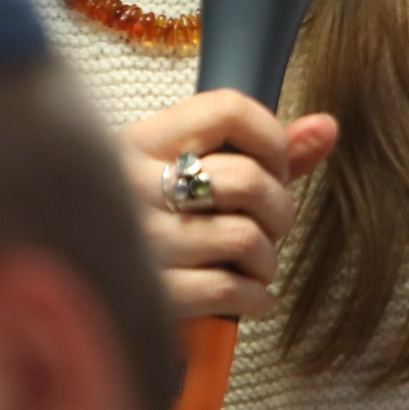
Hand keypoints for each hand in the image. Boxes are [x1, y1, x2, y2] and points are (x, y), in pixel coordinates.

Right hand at [117, 90, 339, 318]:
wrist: (82, 300)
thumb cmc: (153, 224)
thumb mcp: (190, 173)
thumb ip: (262, 150)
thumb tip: (326, 127)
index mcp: (139, 141)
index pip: (227, 109)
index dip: (272, 138)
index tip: (276, 166)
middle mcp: (130, 185)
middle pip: (247, 178)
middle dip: (279, 209)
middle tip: (272, 224)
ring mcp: (137, 242)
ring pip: (245, 237)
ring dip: (267, 259)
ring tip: (256, 263)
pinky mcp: (147, 296)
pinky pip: (229, 289)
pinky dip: (255, 297)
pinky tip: (248, 295)